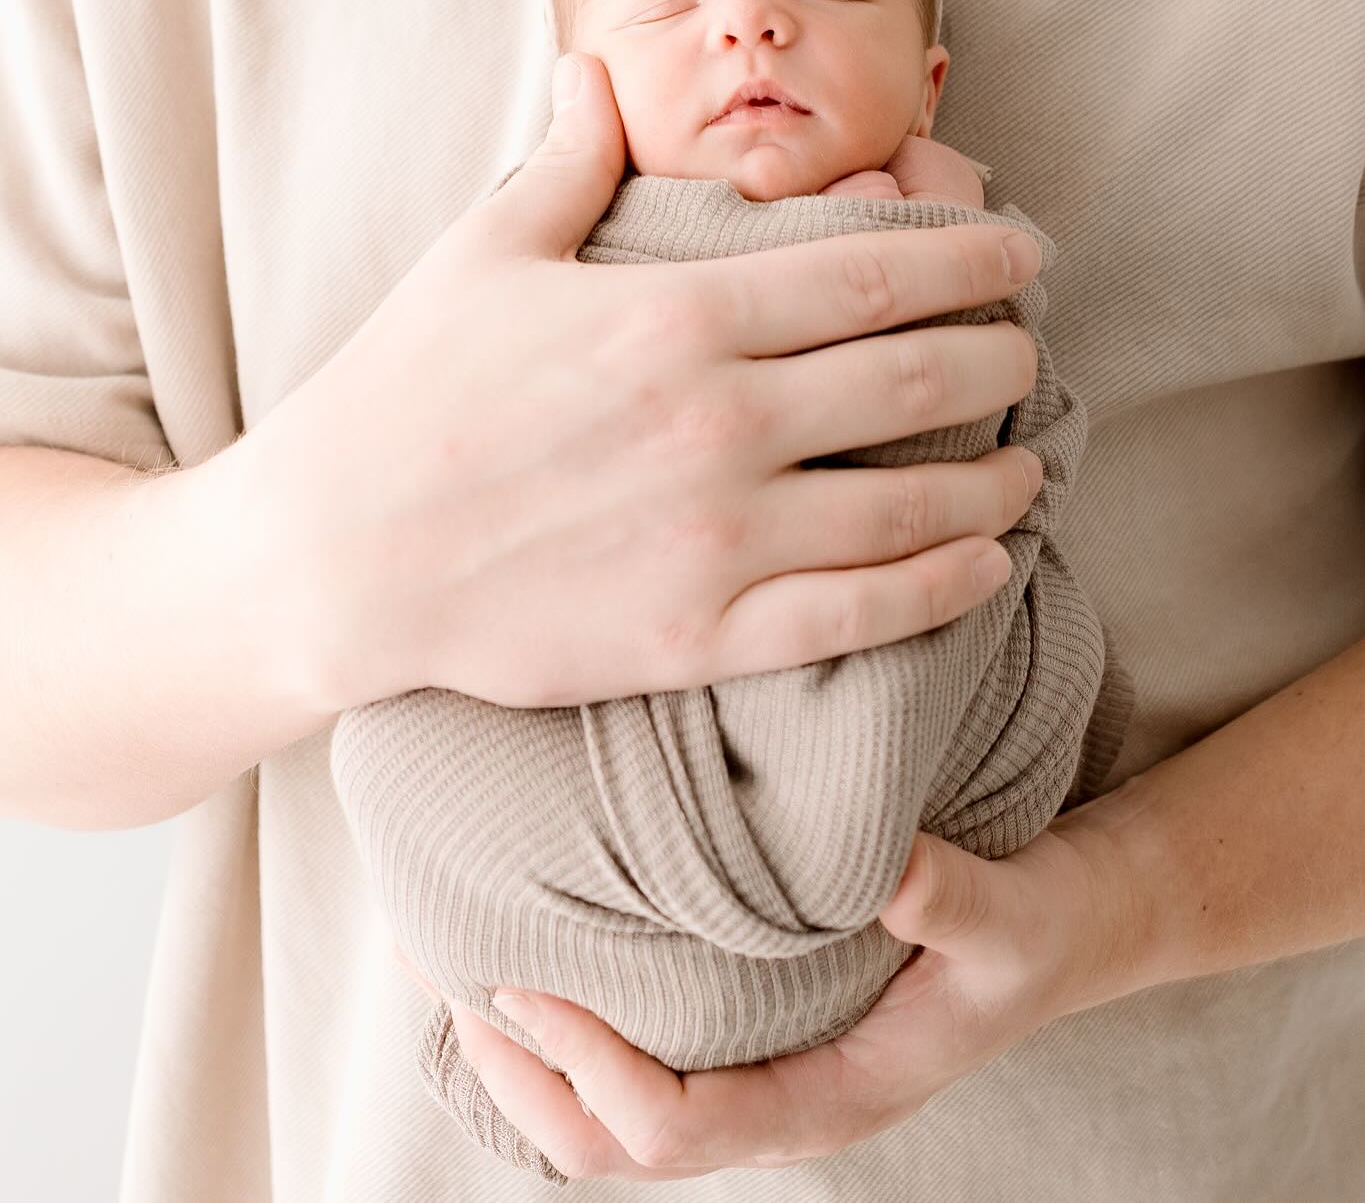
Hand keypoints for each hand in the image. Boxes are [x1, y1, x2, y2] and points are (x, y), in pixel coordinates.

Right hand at [241, 51, 1042, 713]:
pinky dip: (944, 584)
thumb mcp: (482, 253)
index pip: (870, 272)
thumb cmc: (403, 394)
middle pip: (915, 376)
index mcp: (677, 313)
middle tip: (1030, 348)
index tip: (1022, 254)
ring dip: (993, 475)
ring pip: (911, 500)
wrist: (332, 558)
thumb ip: (568, 160)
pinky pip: (860, 613)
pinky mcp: (700, 632)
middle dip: (999, 356)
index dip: (969, 259)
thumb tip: (599, 66)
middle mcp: (718, 418)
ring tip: (1027, 461)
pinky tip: (986, 563)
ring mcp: (717, 533)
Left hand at [438, 817, 1120, 1180]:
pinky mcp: (748, 1030)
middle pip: (606, 1145)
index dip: (585, 1068)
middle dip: (517, 1075)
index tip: (522, 981)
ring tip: (449, 960)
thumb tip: (884, 864)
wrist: (1065, 928)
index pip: (671, 1128)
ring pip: (603, 1115)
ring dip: (520, 1053)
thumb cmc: (1034, 928)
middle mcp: (776, 1103)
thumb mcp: (1009, 915)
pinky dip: (561, 1021)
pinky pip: (630, 1057)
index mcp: (828, 1100)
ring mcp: (757, 1072)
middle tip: (441, 974)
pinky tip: (530, 943)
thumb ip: (948, 899)